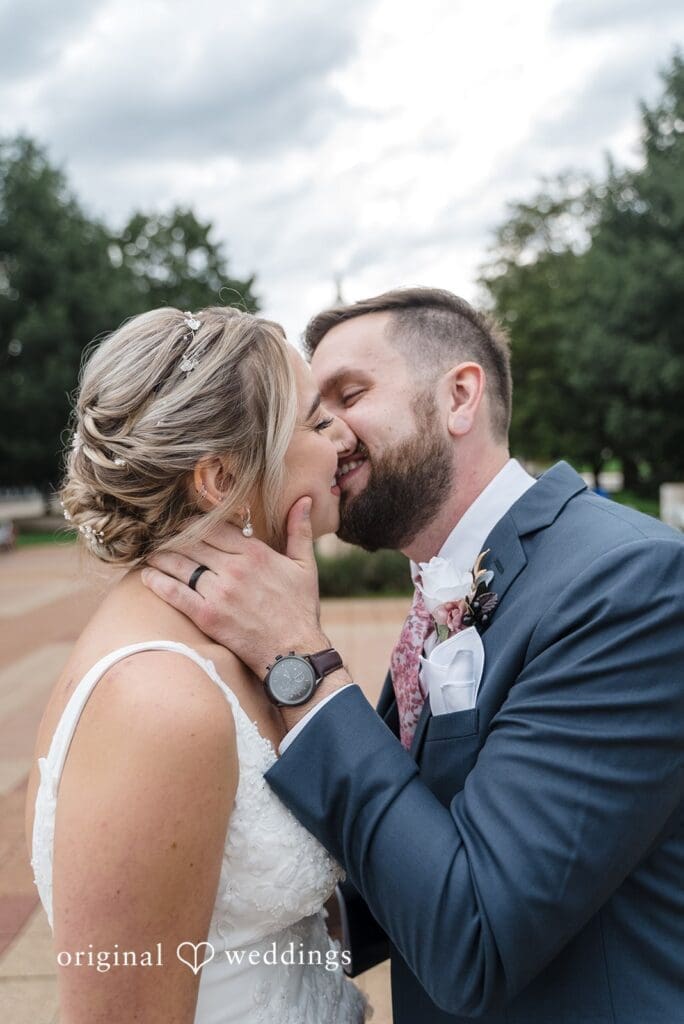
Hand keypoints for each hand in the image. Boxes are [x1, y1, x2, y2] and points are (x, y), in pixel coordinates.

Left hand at [141, 497, 329, 678]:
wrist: (294, 653)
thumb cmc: (300, 609)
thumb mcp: (305, 566)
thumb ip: (300, 530)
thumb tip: (305, 499)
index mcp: (255, 553)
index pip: (214, 527)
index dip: (194, 523)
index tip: (183, 523)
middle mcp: (234, 568)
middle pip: (193, 543)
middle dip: (174, 538)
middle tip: (161, 536)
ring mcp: (219, 592)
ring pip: (180, 564)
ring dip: (161, 557)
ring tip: (152, 554)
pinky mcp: (207, 616)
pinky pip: (175, 593)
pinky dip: (157, 582)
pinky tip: (146, 576)